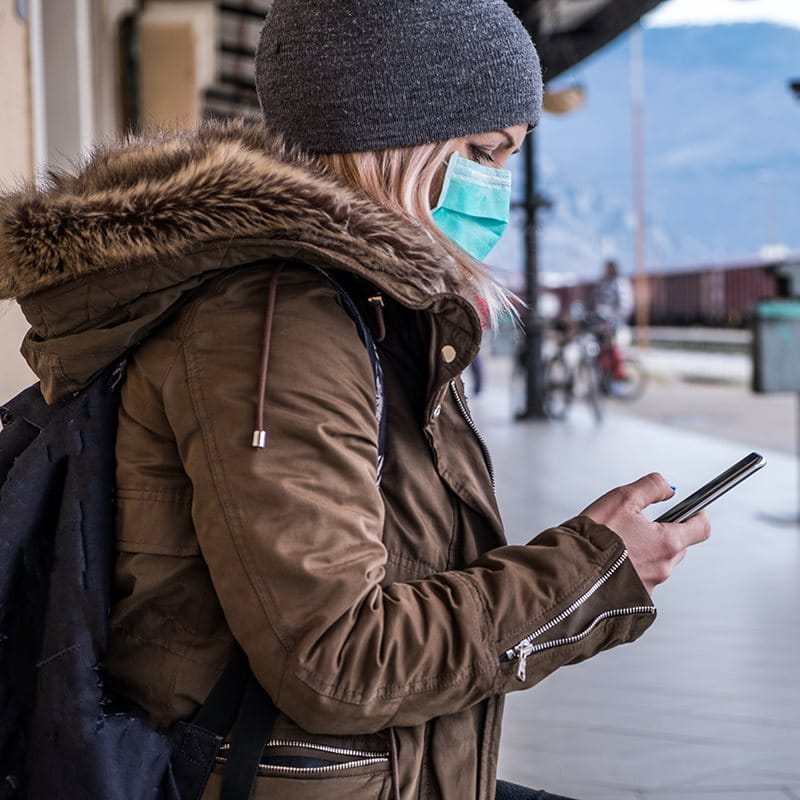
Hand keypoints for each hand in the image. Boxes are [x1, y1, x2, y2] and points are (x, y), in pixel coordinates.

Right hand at [581, 473, 710, 595]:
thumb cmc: (593, 539)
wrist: (571, 572)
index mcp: (667, 542)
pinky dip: (633, 568)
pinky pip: (642, 578)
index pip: (701, 528)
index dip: (699, 515)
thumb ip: (650, 488)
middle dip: (664, 533)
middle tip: (640, 524)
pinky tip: (614, 560)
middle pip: (678, 545)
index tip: (695, 509)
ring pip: (659, 562)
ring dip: (647, 551)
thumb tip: (666, 487)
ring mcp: (651, 585)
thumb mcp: (621, 499)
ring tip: (620, 542)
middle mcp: (664, 567)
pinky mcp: (636, 598)